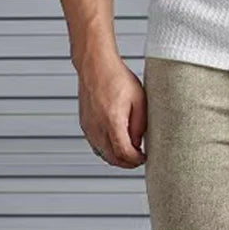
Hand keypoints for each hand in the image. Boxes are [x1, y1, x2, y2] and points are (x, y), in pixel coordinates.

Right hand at [77, 50, 146, 167]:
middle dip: (127, 163)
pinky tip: (115, 144)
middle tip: (138, 159)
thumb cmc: (117, 78)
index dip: (136, 160)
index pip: (124, 153)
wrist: (96, 66)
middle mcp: (97, 127)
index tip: (144, 158)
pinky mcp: (85, 125)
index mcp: (112, 121)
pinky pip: (95, 145)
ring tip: (129, 153)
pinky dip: (106, 150)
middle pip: (111, 159)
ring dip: (116, 158)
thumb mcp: (138, 99)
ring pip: (102, 154)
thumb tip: (138, 142)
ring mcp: (88, 127)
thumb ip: (140, 123)